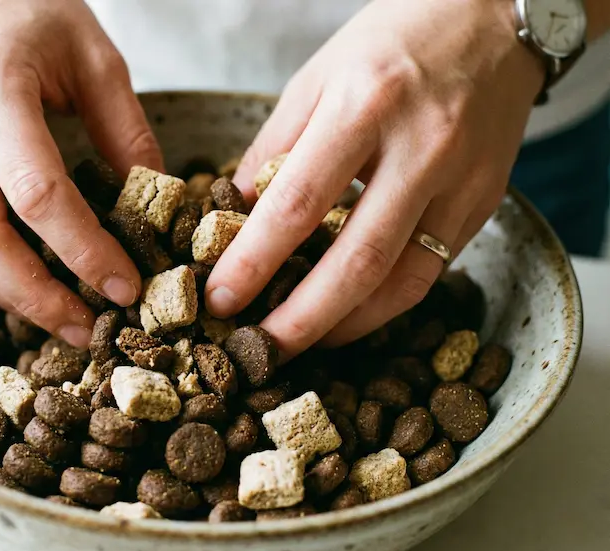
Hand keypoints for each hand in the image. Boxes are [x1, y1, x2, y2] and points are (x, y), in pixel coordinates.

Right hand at [0, 0, 161, 347]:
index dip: (83, 251)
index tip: (126, 287)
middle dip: (35, 298)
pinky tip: (29, 284)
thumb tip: (157, 203)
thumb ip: (126, 130)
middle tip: (87, 329)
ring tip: (63, 319)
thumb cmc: (27, 4)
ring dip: (8, 295)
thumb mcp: (95, 55)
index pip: (36, 194)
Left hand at [205, 0, 543, 357]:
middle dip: (300, 319)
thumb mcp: (318, 76)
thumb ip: (274, 145)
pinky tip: (350, 314)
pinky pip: (430, 271)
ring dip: (346, 324)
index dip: (254, 262)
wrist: (495, 17)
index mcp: (364, 105)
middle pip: (356, 261)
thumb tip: (235, 209)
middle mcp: (419, 148)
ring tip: (301, 342)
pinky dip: (385, 304)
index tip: (221, 298)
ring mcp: (460, 180)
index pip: (297, 204)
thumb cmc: (395, 39)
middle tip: (259, 351)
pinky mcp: (484, 201)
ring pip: (401, 280)